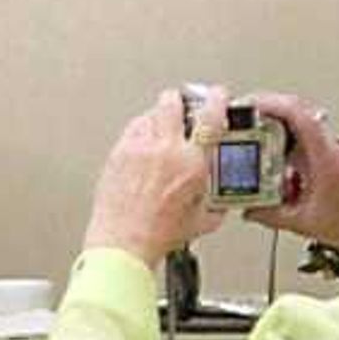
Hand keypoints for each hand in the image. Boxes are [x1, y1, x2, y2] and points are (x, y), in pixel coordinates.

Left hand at [81, 92, 222, 264]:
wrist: (122, 242)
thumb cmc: (156, 235)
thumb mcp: (199, 221)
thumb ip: (214, 205)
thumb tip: (219, 203)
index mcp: (192, 163)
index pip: (211, 116)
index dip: (217, 99)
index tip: (218, 96)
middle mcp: (165, 149)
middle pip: (173, 101)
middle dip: (181, 101)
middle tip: (184, 109)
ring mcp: (139, 148)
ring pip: (150, 113)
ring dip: (159, 118)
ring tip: (161, 133)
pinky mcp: (118, 152)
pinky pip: (131, 129)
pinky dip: (139, 133)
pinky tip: (142, 148)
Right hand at [238, 91, 338, 269]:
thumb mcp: (302, 222)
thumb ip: (270, 216)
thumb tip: (247, 209)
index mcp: (323, 155)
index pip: (297, 115)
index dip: (270, 104)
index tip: (248, 106)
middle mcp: (325, 147)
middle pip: (294, 110)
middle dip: (265, 106)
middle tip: (241, 112)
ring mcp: (325, 150)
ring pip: (297, 120)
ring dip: (272, 118)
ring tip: (248, 126)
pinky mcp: (323, 158)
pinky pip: (299, 136)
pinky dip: (279, 135)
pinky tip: (265, 148)